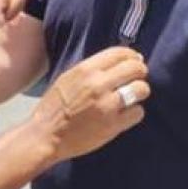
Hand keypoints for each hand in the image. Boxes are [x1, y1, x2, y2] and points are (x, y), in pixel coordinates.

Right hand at [31, 47, 148, 162]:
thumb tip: (119, 63)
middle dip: (140, 73)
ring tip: (132, 98)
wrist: (45, 135)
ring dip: (139, 92)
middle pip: (136, 68)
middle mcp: (97, 84)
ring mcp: (107, 105)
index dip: (132, 56)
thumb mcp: (67, 78)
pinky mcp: (113, 124)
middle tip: (135, 80)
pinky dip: (134, 113)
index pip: (120, 53)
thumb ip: (90, 70)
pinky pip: (138, 112)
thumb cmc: (54, 107)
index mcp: (85, 70)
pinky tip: (125, 115)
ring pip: (141, 89)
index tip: (135, 61)